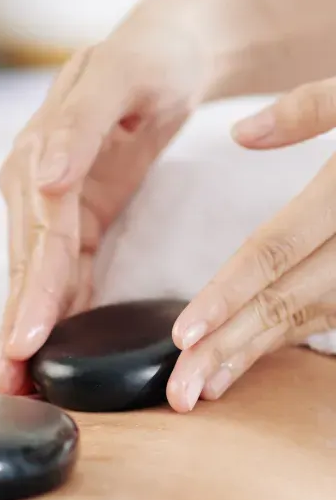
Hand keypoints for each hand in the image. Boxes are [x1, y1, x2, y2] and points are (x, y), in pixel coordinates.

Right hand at [0, 0, 215, 394]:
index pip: (37, 238)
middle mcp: (31, 186)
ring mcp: (47, 207)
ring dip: (21, 333)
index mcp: (36, 155)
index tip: (22, 342)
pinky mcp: (70, 220)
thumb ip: (76, 126)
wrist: (164, 51)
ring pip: (33, 280)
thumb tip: (41, 178)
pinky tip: (39, 353)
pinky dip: (48, 314)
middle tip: (4, 387)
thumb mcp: (115, 76)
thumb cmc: (144, 58)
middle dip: (13, 330)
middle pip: (24, 269)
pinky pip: (57, 274)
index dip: (30, 294)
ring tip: (11, 386)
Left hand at [167, 81, 335, 411]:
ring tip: (204, 385)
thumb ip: (310, 108)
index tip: (182, 335)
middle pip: (287, 299)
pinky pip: (333, 314)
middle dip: (228, 347)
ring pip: (313, 317)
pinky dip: (289, 337)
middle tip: (179, 391)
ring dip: (255, 352)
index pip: (276, 250)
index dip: (227, 295)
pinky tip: (249, 358)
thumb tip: (241, 133)